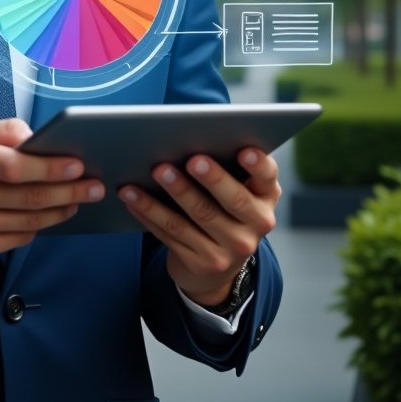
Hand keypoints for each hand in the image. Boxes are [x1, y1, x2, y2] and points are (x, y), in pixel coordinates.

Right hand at [0, 117, 104, 265]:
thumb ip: (3, 131)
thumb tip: (39, 139)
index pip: (14, 165)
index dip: (49, 167)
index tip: (77, 164)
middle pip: (28, 195)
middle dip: (68, 190)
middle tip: (94, 185)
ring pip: (30, 218)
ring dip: (61, 209)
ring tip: (80, 198)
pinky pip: (21, 236)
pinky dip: (42, 225)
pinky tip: (55, 214)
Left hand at [119, 148, 280, 305]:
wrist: (217, 265)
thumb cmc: (222, 208)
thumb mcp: (236, 189)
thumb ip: (226, 167)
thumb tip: (189, 136)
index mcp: (264, 197)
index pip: (267, 178)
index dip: (258, 164)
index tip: (244, 149)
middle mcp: (256, 225)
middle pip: (235, 201)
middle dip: (212, 179)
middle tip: (192, 159)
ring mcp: (230, 249)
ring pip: (198, 217)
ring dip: (175, 192)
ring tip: (155, 171)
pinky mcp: (203, 263)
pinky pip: (172, 233)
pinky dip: (149, 212)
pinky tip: (133, 196)